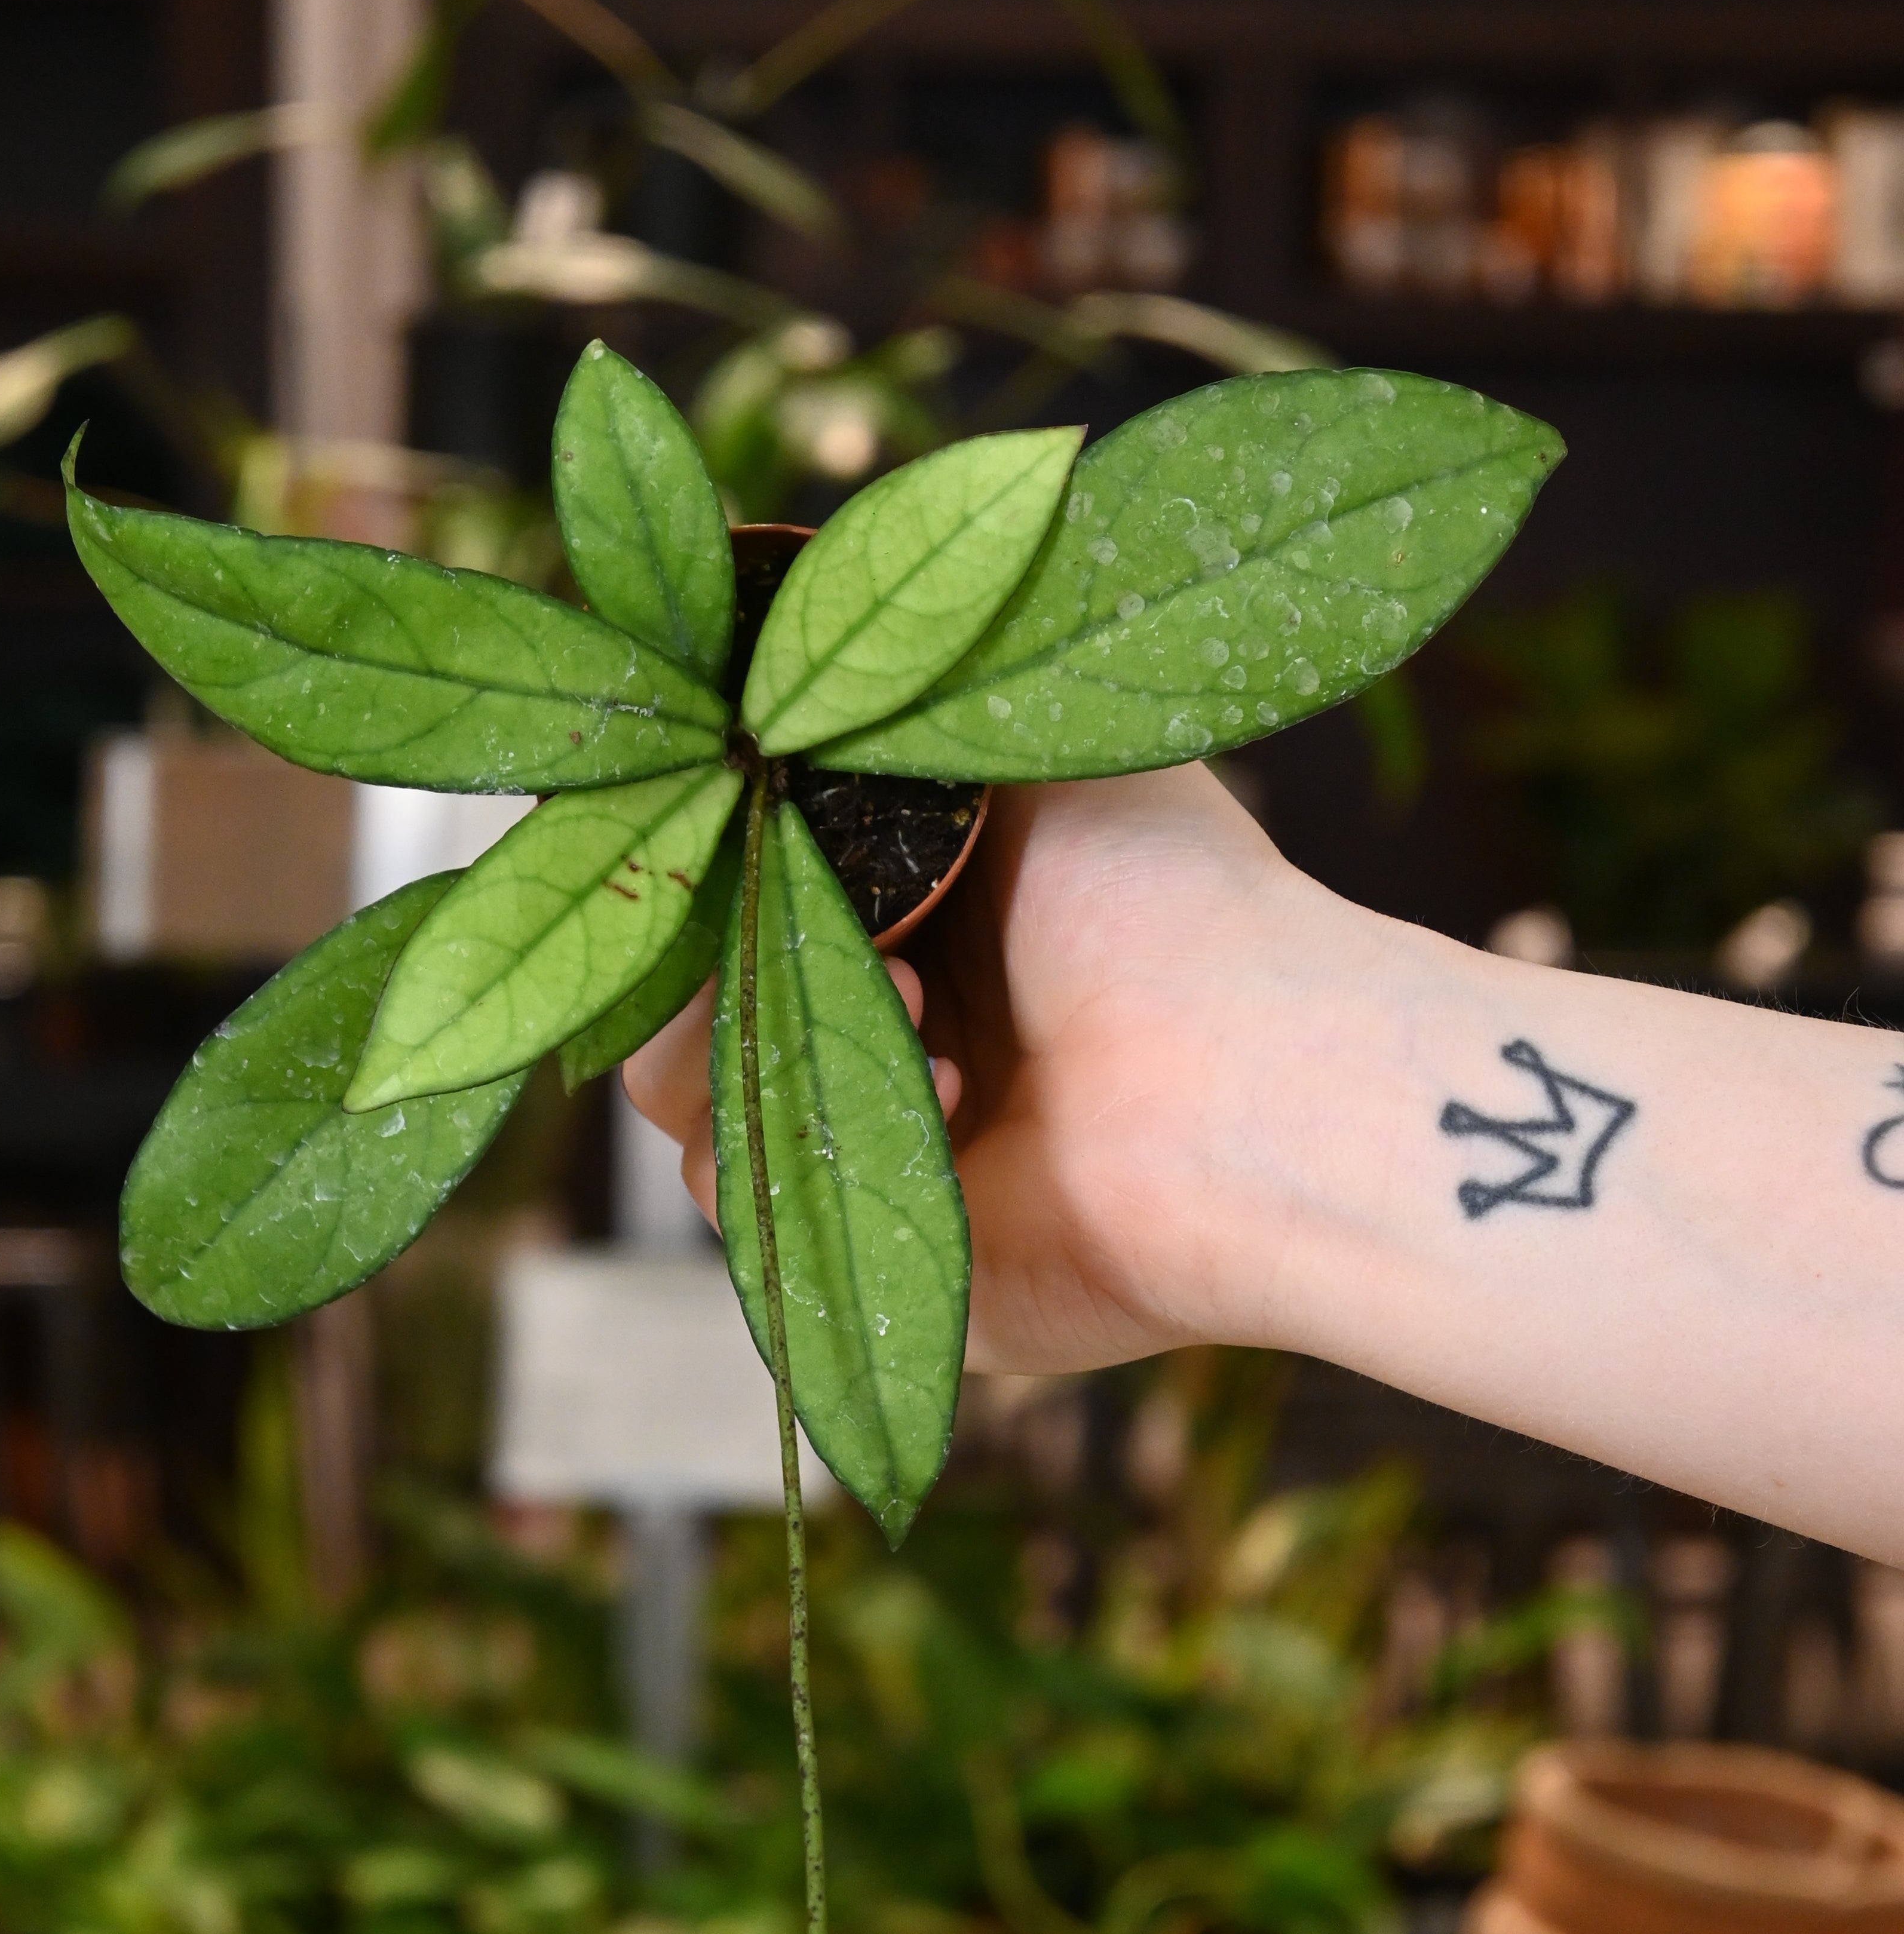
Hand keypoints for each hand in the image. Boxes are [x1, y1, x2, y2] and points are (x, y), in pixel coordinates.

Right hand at [623, 760, 1327, 1371]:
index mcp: (903, 917)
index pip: (718, 891)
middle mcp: (877, 1034)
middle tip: (856, 915)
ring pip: (689, 1105)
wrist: (1256, 1086)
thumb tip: (769, 664)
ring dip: (760, 1032)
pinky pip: (746, 1211)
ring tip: (910, 998)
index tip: (750, 813)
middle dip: (717, 942)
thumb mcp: (1023, 755)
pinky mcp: (877, 1269)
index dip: (707, 855)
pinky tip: (940, 1095)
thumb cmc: (1170, 906)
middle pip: (678, 998)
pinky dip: (806, 1139)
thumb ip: (884, 723)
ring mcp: (872, 1155)